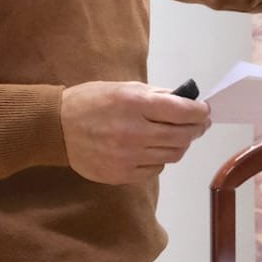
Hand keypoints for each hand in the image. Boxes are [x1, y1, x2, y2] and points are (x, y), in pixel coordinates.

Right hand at [61, 80, 210, 183]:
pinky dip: (160, 158)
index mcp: (135, 104)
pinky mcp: (122, 174)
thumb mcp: (123, 87)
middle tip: (198, 124)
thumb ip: (157, 95)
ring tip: (176, 136)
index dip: (200, 112)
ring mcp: (128, 156)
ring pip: (173, 154)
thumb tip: (188, 103)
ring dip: (180, 144)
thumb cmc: (91, 102)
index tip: (205, 111)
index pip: (183, 111)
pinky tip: (152, 149)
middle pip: (183, 136)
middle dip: (196, 129)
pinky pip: (156, 169)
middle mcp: (134, 132)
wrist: (56, 128)